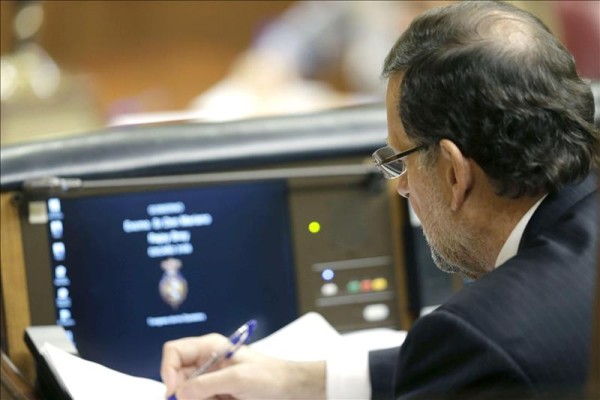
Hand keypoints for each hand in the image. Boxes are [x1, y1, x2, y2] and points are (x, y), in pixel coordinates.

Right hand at [161, 333, 325, 399]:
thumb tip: (179, 393)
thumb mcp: (237, 379)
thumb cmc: (270, 377)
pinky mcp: (216, 395)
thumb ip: (206, 384)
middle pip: (177, 378)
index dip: (168, 370)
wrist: (291, 390)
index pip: (174, 352)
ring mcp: (210, 380)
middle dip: (183, 393)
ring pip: (188, 394)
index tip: (176, 392)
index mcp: (209, 347)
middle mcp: (206, 362)